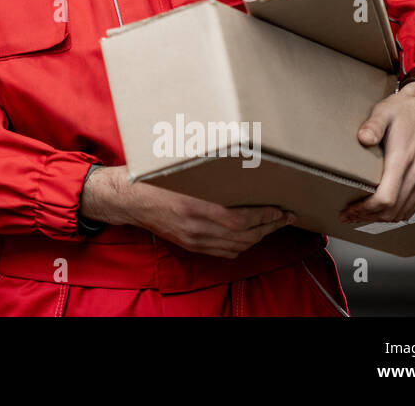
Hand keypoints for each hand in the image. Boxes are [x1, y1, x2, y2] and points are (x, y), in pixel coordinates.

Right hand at [79, 165, 296, 258]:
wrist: (126, 199)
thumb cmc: (151, 177)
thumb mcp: (179, 170)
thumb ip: (206, 172)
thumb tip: (240, 161)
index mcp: (192, 207)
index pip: (239, 220)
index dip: (264, 217)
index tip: (281, 208)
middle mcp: (194, 228)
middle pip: (243, 236)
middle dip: (270, 227)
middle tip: (288, 216)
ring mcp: (193, 240)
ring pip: (237, 247)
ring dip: (260, 237)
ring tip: (275, 225)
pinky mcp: (190, 245)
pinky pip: (224, 252)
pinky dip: (243, 246)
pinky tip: (252, 236)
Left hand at [340, 82, 414, 225]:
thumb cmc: (404, 110)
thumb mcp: (384, 112)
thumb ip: (373, 126)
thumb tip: (362, 138)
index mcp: (404, 159)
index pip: (386, 198)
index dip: (366, 209)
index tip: (349, 209)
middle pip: (393, 210)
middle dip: (369, 217)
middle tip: (349, 216)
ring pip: (404, 212)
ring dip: (381, 218)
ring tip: (360, 216)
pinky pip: (413, 205)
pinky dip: (396, 212)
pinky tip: (381, 210)